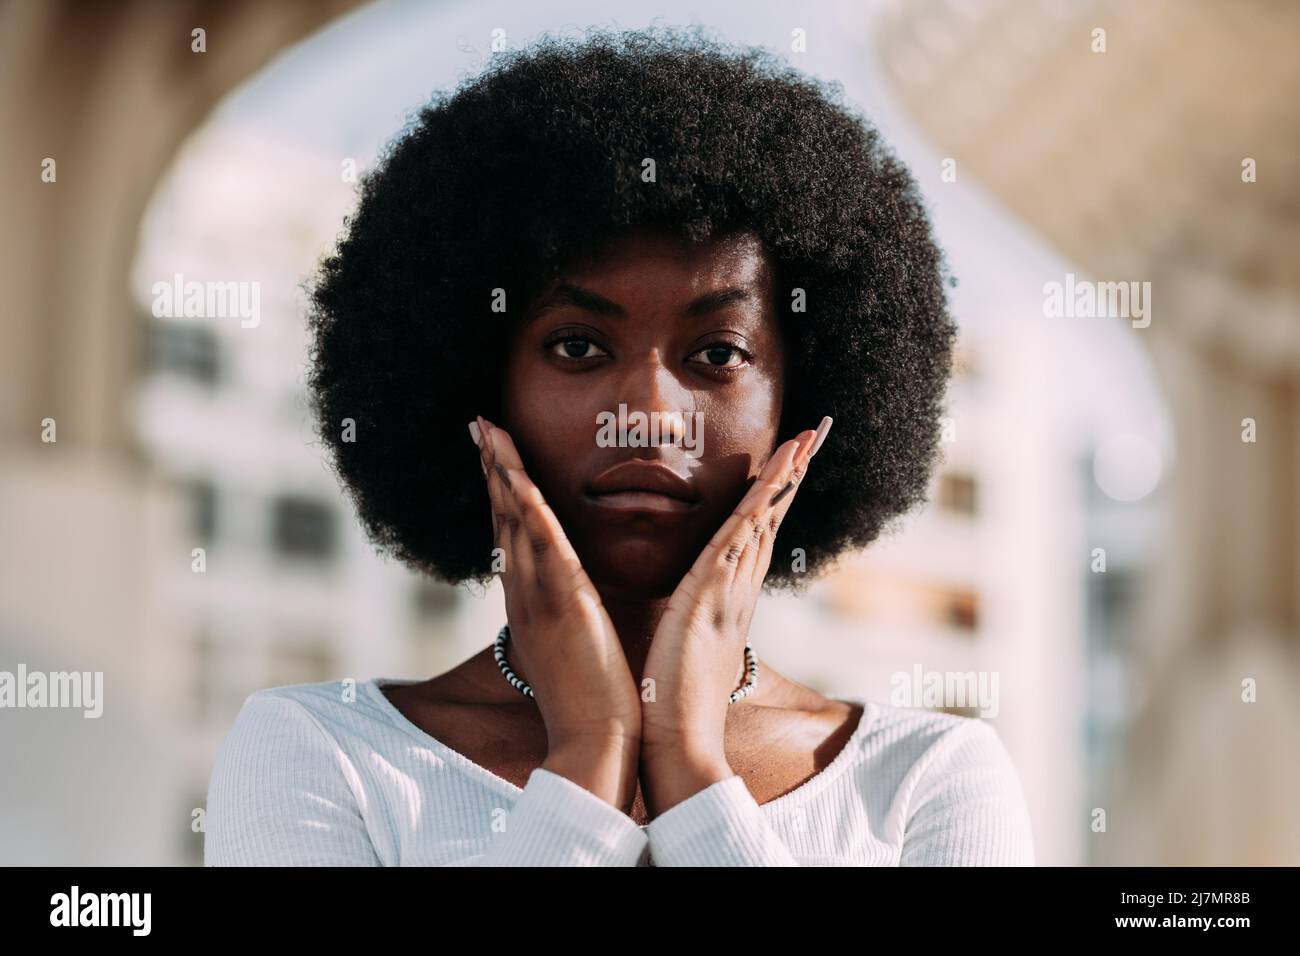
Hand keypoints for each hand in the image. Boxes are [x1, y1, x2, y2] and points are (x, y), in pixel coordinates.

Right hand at [473, 416, 642, 806]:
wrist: (594, 740)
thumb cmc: (591, 699)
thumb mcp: (573, 646)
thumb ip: (568, 615)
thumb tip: (573, 598)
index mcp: (529, 602)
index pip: (510, 533)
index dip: (502, 490)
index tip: (495, 453)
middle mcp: (524, 593)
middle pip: (503, 516)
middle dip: (493, 467)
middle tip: (481, 424)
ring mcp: (538, 596)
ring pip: (514, 521)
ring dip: (503, 472)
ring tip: (491, 431)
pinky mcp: (562, 601)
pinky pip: (542, 544)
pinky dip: (527, 507)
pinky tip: (519, 476)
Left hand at [639, 416, 831, 812]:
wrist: (677, 740)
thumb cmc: (673, 699)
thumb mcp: (686, 644)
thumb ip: (694, 619)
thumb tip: (690, 609)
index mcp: (729, 597)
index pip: (757, 533)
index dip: (775, 494)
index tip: (791, 459)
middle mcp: (738, 588)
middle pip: (771, 518)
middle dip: (792, 474)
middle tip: (817, 432)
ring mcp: (729, 590)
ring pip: (762, 520)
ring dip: (783, 478)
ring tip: (803, 439)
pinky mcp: (711, 596)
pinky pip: (737, 539)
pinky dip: (756, 506)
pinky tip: (770, 477)